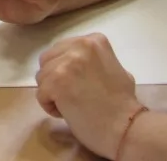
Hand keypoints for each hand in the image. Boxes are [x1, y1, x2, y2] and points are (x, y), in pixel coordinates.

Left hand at [35, 35, 143, 158]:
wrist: (126, 127)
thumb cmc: (123, 103)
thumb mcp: (114, 68)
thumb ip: (94, 60)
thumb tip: (79, 62)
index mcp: (93, 41)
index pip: (61, 50)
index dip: (66, 70)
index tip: (81, 84)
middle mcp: (79, 46)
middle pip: (47, 60)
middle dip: (55, 79)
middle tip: (75, 95)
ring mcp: (66, 63)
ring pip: (42, 77)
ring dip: (53, 94)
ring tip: (74, 104)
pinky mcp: (56, 82)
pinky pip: (40, 94)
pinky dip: (50, 107)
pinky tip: (68, 112)